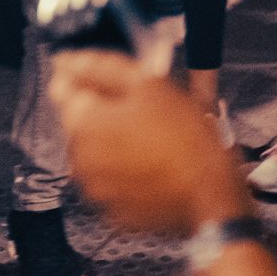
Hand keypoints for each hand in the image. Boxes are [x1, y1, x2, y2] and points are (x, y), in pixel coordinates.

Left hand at [53, 51, 250, 235]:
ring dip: (113, 142)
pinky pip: (111, 183)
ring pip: (95, 153)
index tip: (114, 83)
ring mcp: (95, 191)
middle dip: (103, 113)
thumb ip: (99, 68)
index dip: (89, 80)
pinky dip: (123, 172)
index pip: (64, 90)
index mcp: (82, 124)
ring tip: (152, 141)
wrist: (212, 195)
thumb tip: (65, 61)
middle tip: (143, 113)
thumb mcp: (147, 85)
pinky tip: (151, 166)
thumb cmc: (185, 138)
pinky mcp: (114, 213)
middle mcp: (79, 160)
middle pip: (80, 123)